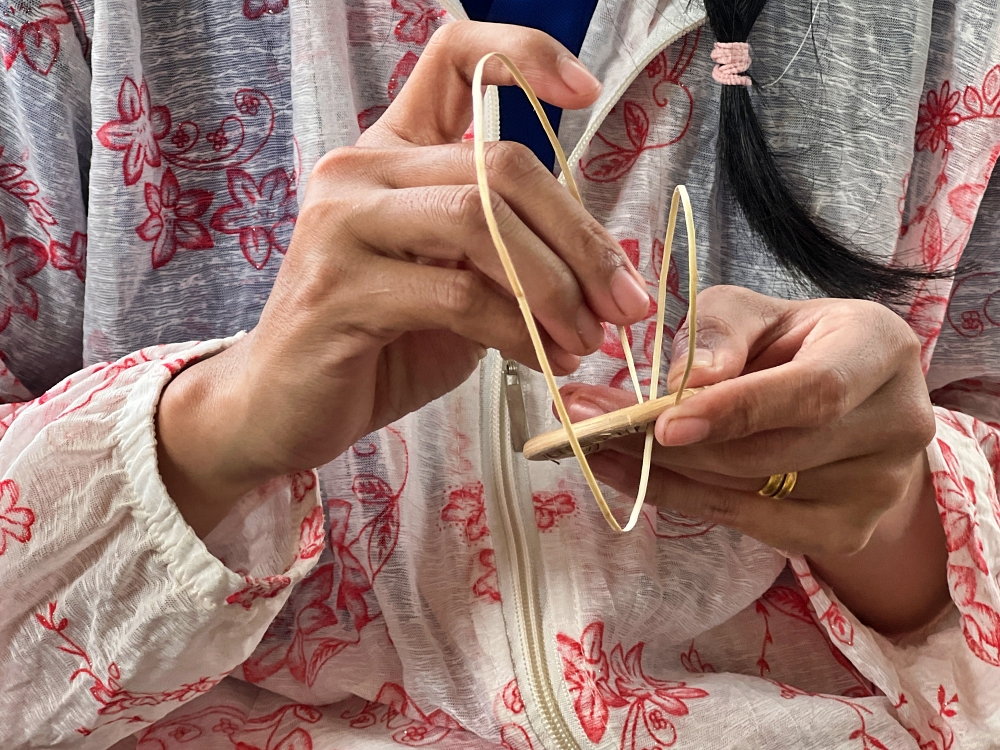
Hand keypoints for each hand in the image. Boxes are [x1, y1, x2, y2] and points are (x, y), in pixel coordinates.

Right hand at [155, 22, 650, 535]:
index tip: (585, 92)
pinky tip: (545, 359)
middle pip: (498, 164)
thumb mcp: (454, 290)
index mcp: (390, 154)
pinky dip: (520, 330)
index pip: (453, 57)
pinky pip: (458, 295)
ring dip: (555, 288)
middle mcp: (358, 171)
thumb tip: (603, 268)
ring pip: (480, 221)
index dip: (523, 54)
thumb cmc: (375, 347)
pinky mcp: (338, 288)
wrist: (281, 410)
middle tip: (625, 303)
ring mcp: (341, 223)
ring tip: (588, 339)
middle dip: (581, 240)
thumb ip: (508, 258)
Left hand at [562, 285, 949, 633]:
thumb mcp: (753, 312)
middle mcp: (898, 423)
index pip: (812, 391)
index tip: (662, 421)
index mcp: (880, 349)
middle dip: (673, 444)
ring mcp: (879, 488)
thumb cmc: (791, 342)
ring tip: (595, 444)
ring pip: (752, 492)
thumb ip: (720, 334)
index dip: (737, 411)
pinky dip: (682, 500)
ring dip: (664, 472)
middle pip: (773, 450)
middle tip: (592, 423)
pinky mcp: (848, 531)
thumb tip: (689, 383)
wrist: (849, 401)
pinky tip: (629, 475)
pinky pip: (750, 524)